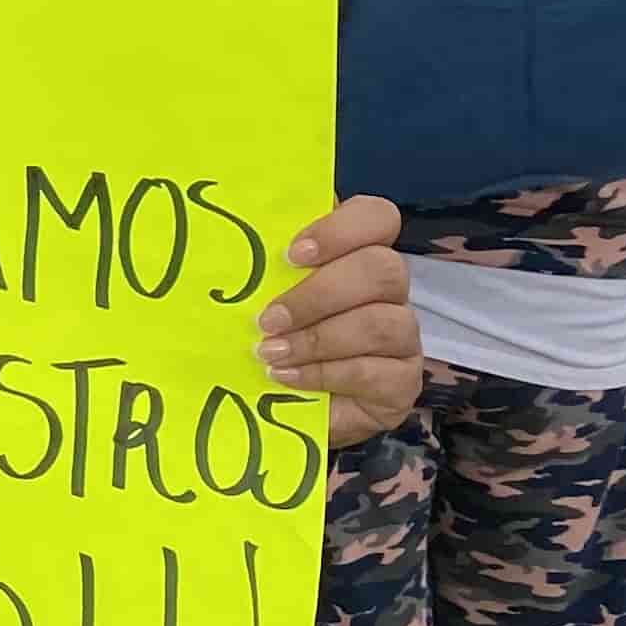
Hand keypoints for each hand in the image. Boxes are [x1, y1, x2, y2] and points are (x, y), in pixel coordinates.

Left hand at [257, 196, 423, 449]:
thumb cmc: (268, 337)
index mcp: (355, 254)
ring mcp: (402, 337)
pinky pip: (375, 372)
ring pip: (382, 323)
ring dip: (318, 339)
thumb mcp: (259, 297)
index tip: (291, 255)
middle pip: (382, 269)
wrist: (281, 407)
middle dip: (318, 295)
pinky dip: (325, 374)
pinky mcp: (402, 382)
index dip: (340, 230)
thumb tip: (223, 240)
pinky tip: (288, 378)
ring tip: (271, 354)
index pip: (377, 217)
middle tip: (268, 319)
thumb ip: (261, 268)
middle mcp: (388, 291)